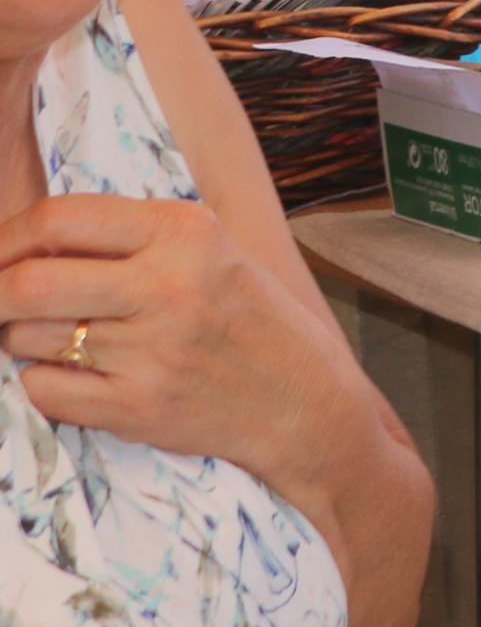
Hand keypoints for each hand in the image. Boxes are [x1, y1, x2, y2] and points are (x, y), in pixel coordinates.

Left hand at [0, 196, 368, 502]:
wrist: (304, 402)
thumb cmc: (250, 320)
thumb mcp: (210, 252)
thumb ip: (130, 238)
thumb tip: (23, 243)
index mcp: (186, 233)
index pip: (59, 219)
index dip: (7, 236)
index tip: (0, 253)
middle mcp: (169, 287)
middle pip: (28, 283)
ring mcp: (151, 352)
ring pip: (26, 337)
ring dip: (20, 336)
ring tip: (59, 337)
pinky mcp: (136, 406)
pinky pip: (43, 388)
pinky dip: (42, 380)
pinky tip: (78, 374)